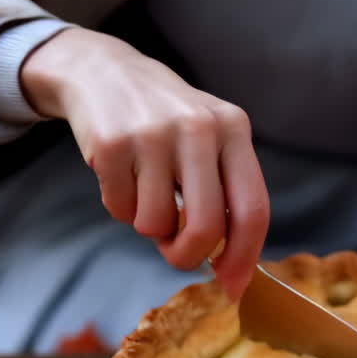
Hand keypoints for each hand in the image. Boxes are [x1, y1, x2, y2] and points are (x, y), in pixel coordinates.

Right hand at [21, 27, 268, 300]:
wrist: (103, 71)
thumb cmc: (165, 120)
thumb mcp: (209, 137)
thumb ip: (224, 191)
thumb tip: (231, 267)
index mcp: (233, 129)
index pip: (253, 209)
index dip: (244, 257)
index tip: (232, 287)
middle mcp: (199, 128)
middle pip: (206, 228)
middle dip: (188, 256)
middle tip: (175, 253)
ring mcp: (153, 134)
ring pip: (156, 224)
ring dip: (147, 225)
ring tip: (144, 192)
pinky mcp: (112, 144)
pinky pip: (120, 209)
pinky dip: (119, 206)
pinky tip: (120, 175)